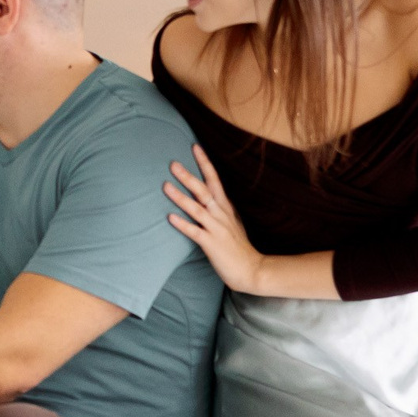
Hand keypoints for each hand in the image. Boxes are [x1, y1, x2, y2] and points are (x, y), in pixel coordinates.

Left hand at [165, 144, 264, 294]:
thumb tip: (209, 196)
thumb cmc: (239, 246)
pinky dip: (182, 224)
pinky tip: (170, 217)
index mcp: (226, 207)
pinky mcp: (211, 244)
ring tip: (165, 186)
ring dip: (180, 197)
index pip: (215, 180)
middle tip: (173, 164)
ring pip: (197, 208)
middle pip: (204, 190)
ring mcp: (216, 229)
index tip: (194, 147)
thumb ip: (220, 209)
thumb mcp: (232, 221)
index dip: (205, 163)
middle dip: (188, 176)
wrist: (252, 269)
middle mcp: (221, 215)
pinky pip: (195, 232)